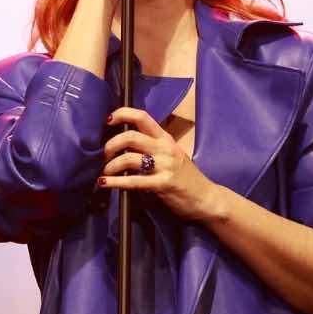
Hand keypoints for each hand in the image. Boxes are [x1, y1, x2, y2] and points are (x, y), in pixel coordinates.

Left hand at [98, 107, 220, 221]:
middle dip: (111, 145)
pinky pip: (134, 181)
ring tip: (106, 172)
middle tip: (105, 155)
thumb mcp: (172, 156)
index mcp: (166, 139)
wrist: (207, 199)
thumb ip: (153, 148)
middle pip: (130, 136)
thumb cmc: (186, 178)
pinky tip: (104, 182)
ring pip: (129, 158)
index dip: (123, 114)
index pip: (143, 117)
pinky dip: (115, 182)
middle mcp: (165, 149)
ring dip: (111, 165)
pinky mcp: (163, 184)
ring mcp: (165, 166)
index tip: (109, 120)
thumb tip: (124, 144)